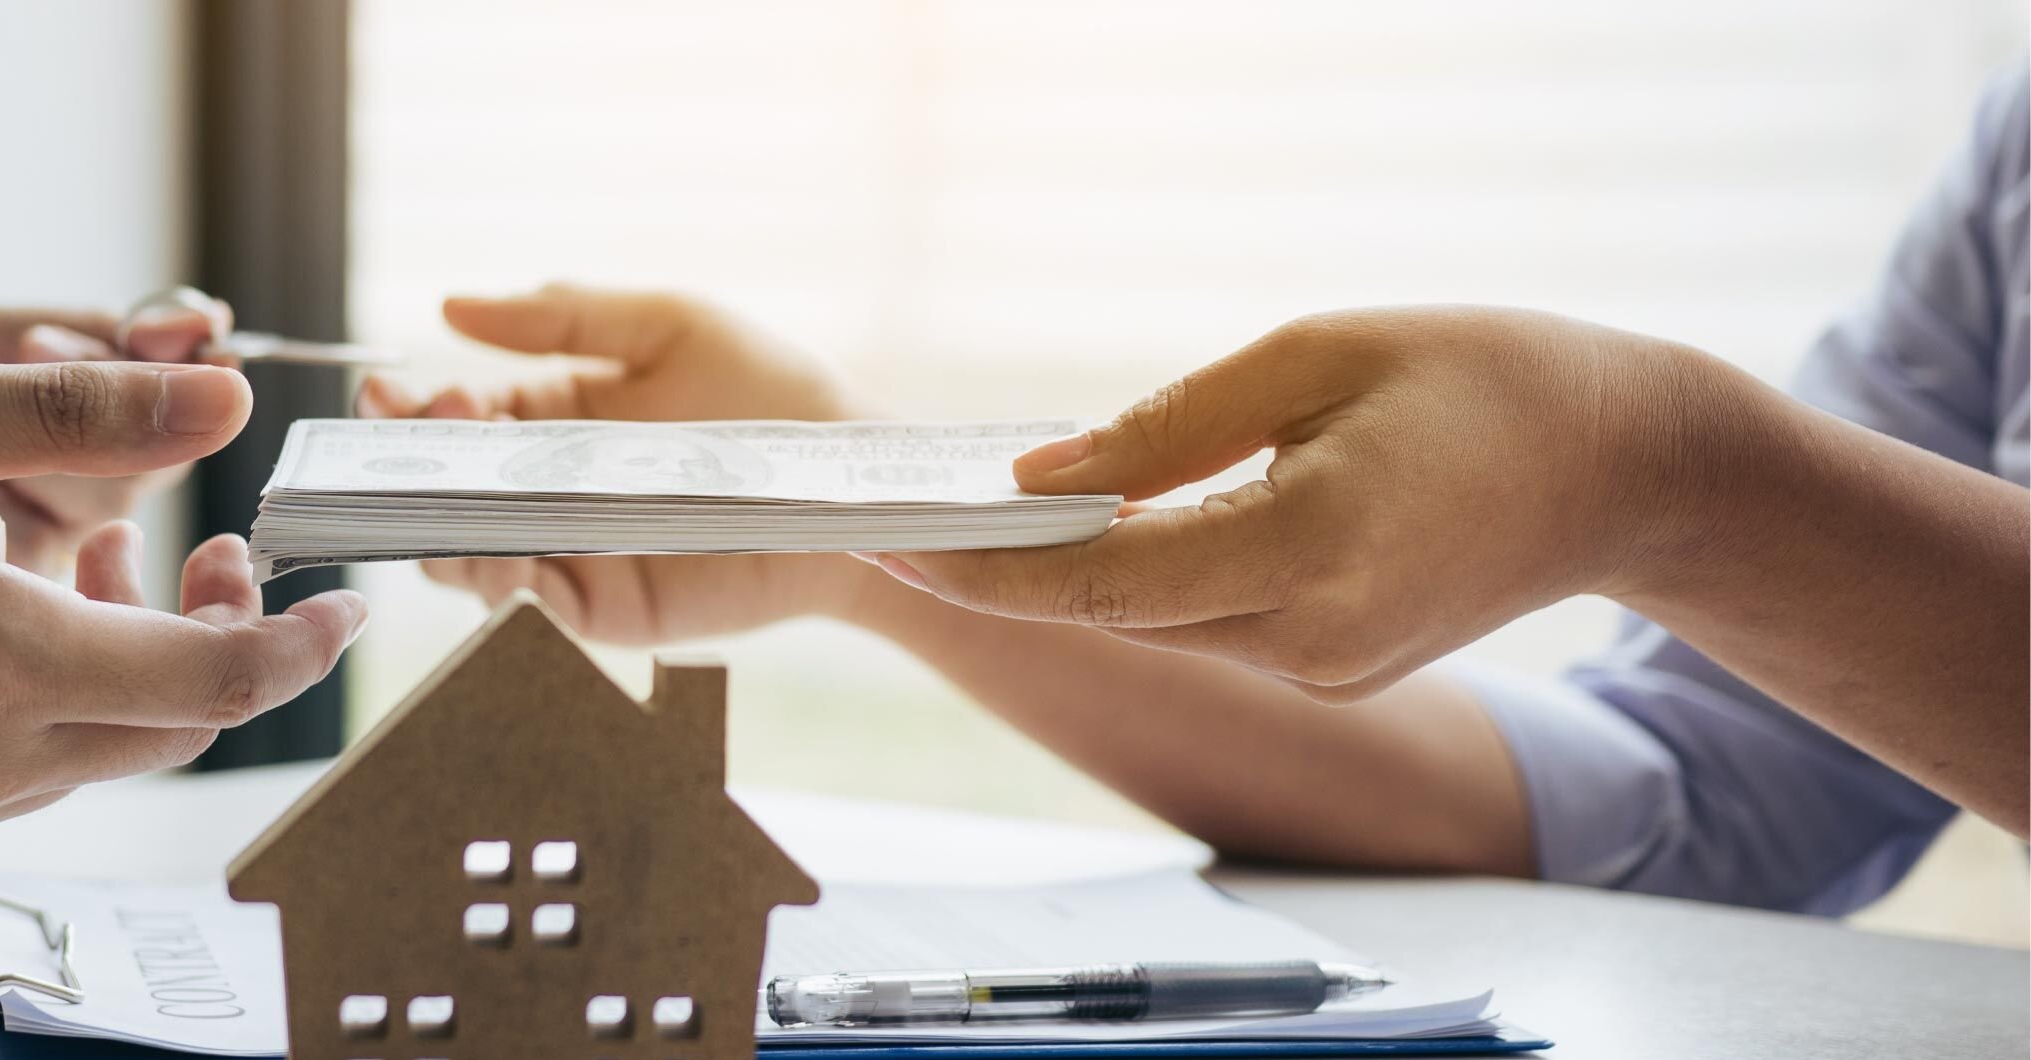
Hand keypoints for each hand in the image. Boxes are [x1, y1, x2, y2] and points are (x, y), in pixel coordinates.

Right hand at [360, 284, 875, 643]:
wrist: (846, 484)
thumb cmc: (771, 392)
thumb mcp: (667, 324)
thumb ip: (562, 313)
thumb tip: (449, 305)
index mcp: (555, 418)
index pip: (458, 417)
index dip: (417, 411)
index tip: (395, 397)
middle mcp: (550, 490)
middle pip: (447, 490)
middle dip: (412, 469)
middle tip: (417, 445)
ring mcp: (570, 554)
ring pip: (468, 555)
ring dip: (441, 531)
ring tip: (445, 503)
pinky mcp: (602, 610)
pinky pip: (528, 606)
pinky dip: (498, 585)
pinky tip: (497, 554)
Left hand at [879, 306, 1714, 702]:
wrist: (1628, 467)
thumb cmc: (1481, 377)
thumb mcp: (1315, 356)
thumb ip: (1166, 428)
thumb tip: (1033, 478)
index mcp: (1311, 548)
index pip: (1101, 582)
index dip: (981, 567)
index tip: (886, 538)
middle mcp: (1314, 637)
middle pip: (1112, 617)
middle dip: (998, 573)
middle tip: (889, 516)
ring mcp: (1329, 669)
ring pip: (1156, 626)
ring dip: (1066, 579)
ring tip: (963, 517)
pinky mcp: (1339, 671)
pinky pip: (1210, 627)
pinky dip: (1144, 582)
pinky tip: (1086, 533)